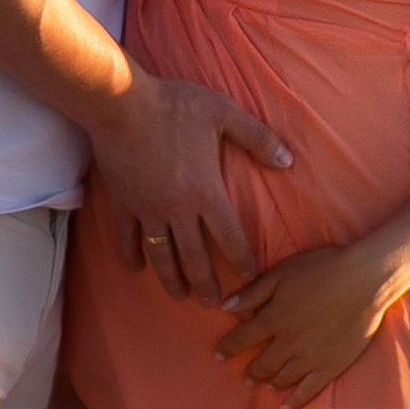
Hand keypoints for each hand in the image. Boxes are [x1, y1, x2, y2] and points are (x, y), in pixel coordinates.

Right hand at [92, 74, 293, 305]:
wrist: (121, 103)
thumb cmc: (176, 106)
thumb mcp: (224, 114)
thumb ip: (258, 138)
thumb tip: (288, 161)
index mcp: (206, 191)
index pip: (230, 237)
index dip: (242, 260)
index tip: (250, 276)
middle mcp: (178, 209)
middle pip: (195, 258)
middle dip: (206, 284)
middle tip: (214, 304)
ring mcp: (147, 209)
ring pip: (161, 256)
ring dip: (172, 280)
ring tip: (180, 296)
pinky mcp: (123, 203)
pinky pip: (127, 238)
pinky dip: (131, 255)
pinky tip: (136, 268)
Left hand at [213, 244, 398, 408]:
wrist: (364, 281)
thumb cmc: (322, 269)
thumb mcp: (282, 273)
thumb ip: (253, 292)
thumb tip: (226, 306)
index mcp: (274, 318)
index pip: (241, 339)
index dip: (227, 347)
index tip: (218, 354)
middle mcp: (288, 343)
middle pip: (262, 363)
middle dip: (250, 370)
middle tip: (244, 376)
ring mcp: (310, 357)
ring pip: (282, 377)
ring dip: (269, 381)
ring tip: (264, 384)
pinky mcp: (330, 366)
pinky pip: (308, 389)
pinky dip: (294, 400)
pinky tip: (285, 405)